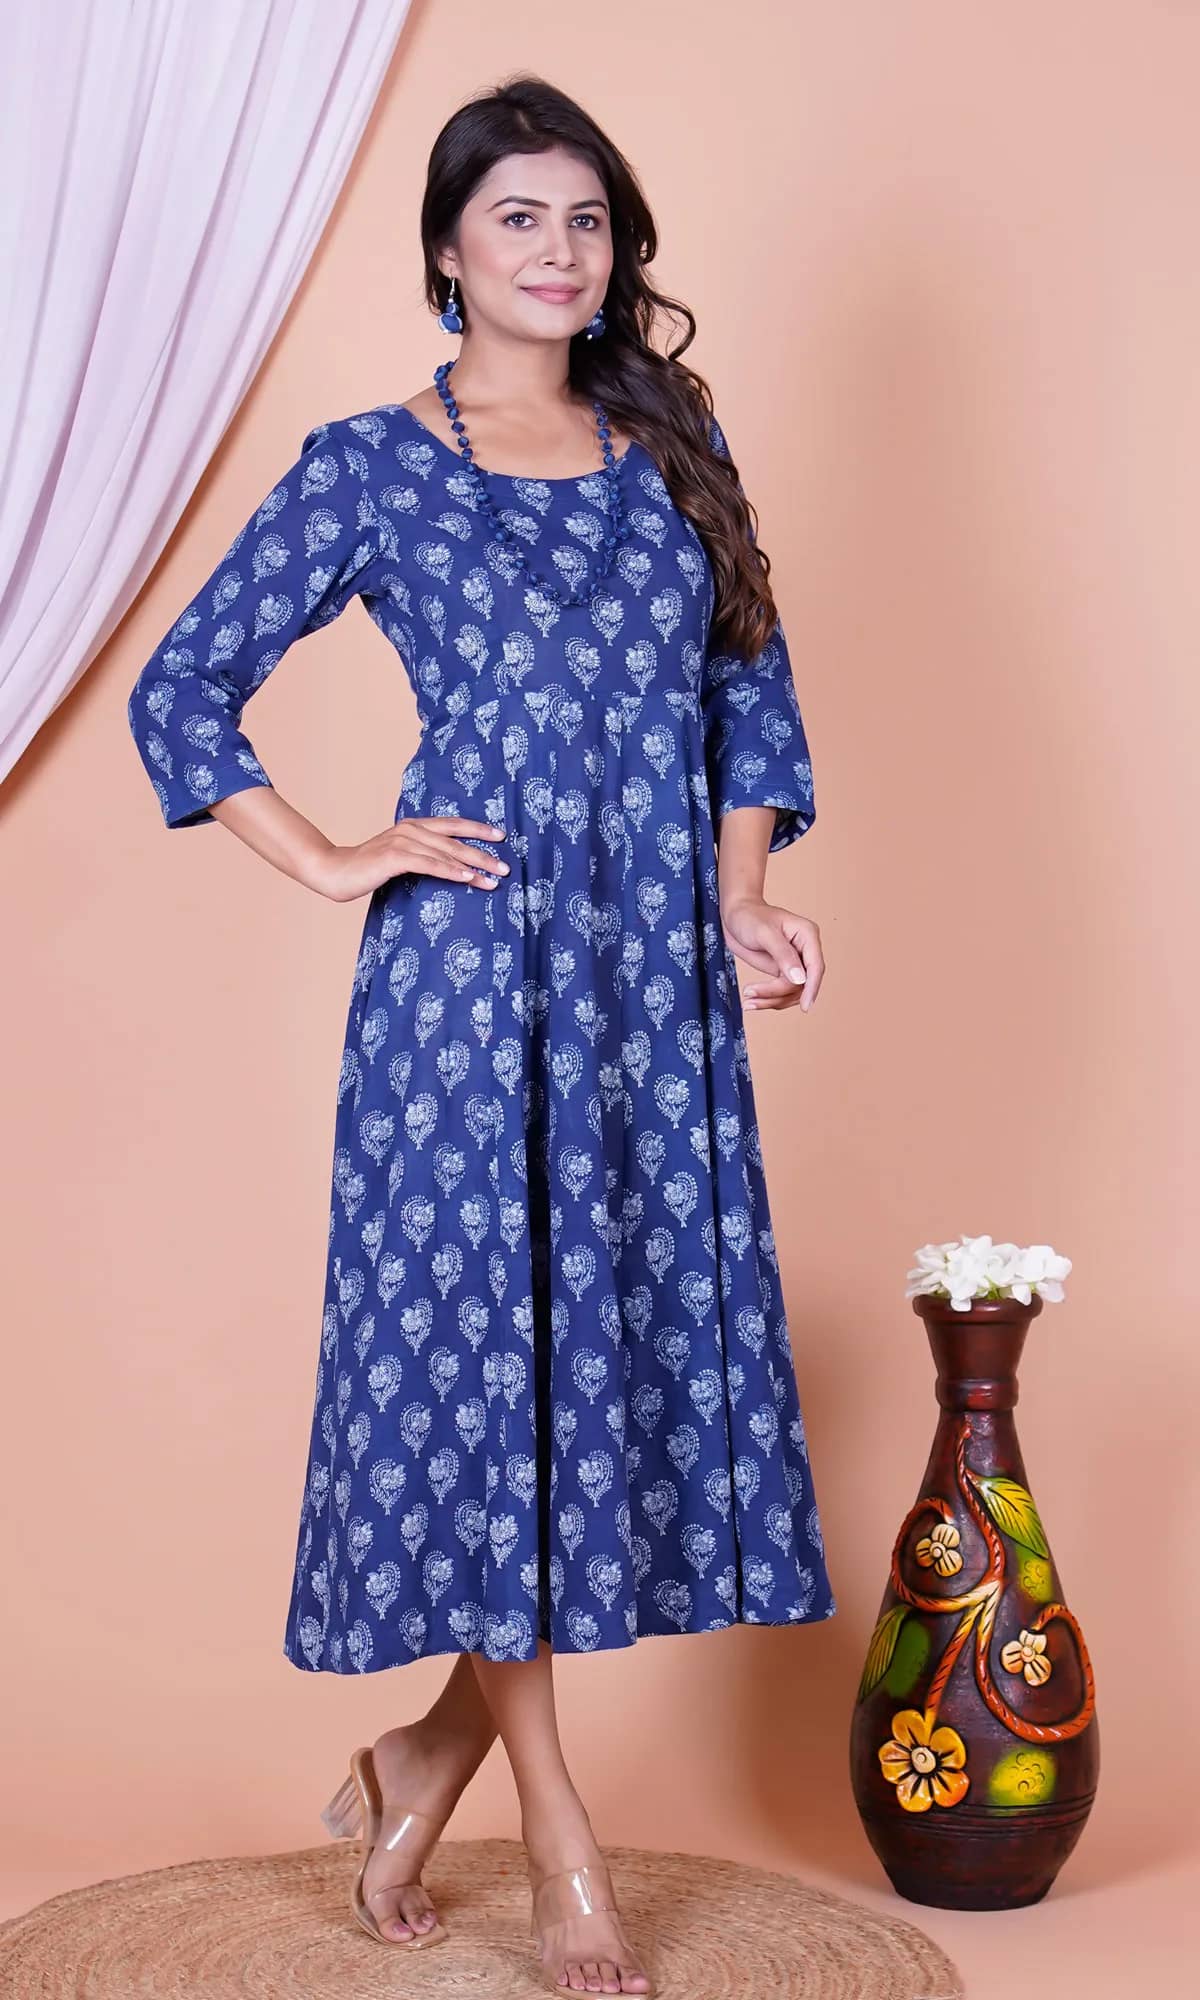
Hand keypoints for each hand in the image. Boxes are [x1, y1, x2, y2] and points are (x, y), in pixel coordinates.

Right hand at [309, 816, 509, 903]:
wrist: (335, 872)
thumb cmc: (368, 869)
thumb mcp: (399, 859)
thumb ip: (421, 856)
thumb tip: (449, 867)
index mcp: (414, 826)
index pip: (453, 825)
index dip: (478, 829)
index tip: (501, 836)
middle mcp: (411, 829)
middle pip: (455, 840)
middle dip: (484, 854)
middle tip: (506, 867)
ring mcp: (402, 841)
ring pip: (446, 853)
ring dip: (473, 867)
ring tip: (494, 879)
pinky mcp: (395, 857)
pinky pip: (429, 865)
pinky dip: (450, 871)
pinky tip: (467, 879)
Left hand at [719, 894, 823, 1012]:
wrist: (734, 915)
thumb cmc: (749, 917)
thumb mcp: (765, 934)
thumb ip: (783, 955)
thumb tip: (800, 979)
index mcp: (807, 935)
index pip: (816, 967)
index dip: (812, 988)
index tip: (805, 1006)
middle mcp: (805, 950)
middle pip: (803, 984)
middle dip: (779, 994)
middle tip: (751, 994)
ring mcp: (795, 963)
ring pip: (793, 992)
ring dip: (772, 1000)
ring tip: (748, 1000)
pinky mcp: (783, 971)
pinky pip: (781, 992)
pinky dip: (767, 999)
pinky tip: (751, 1001)